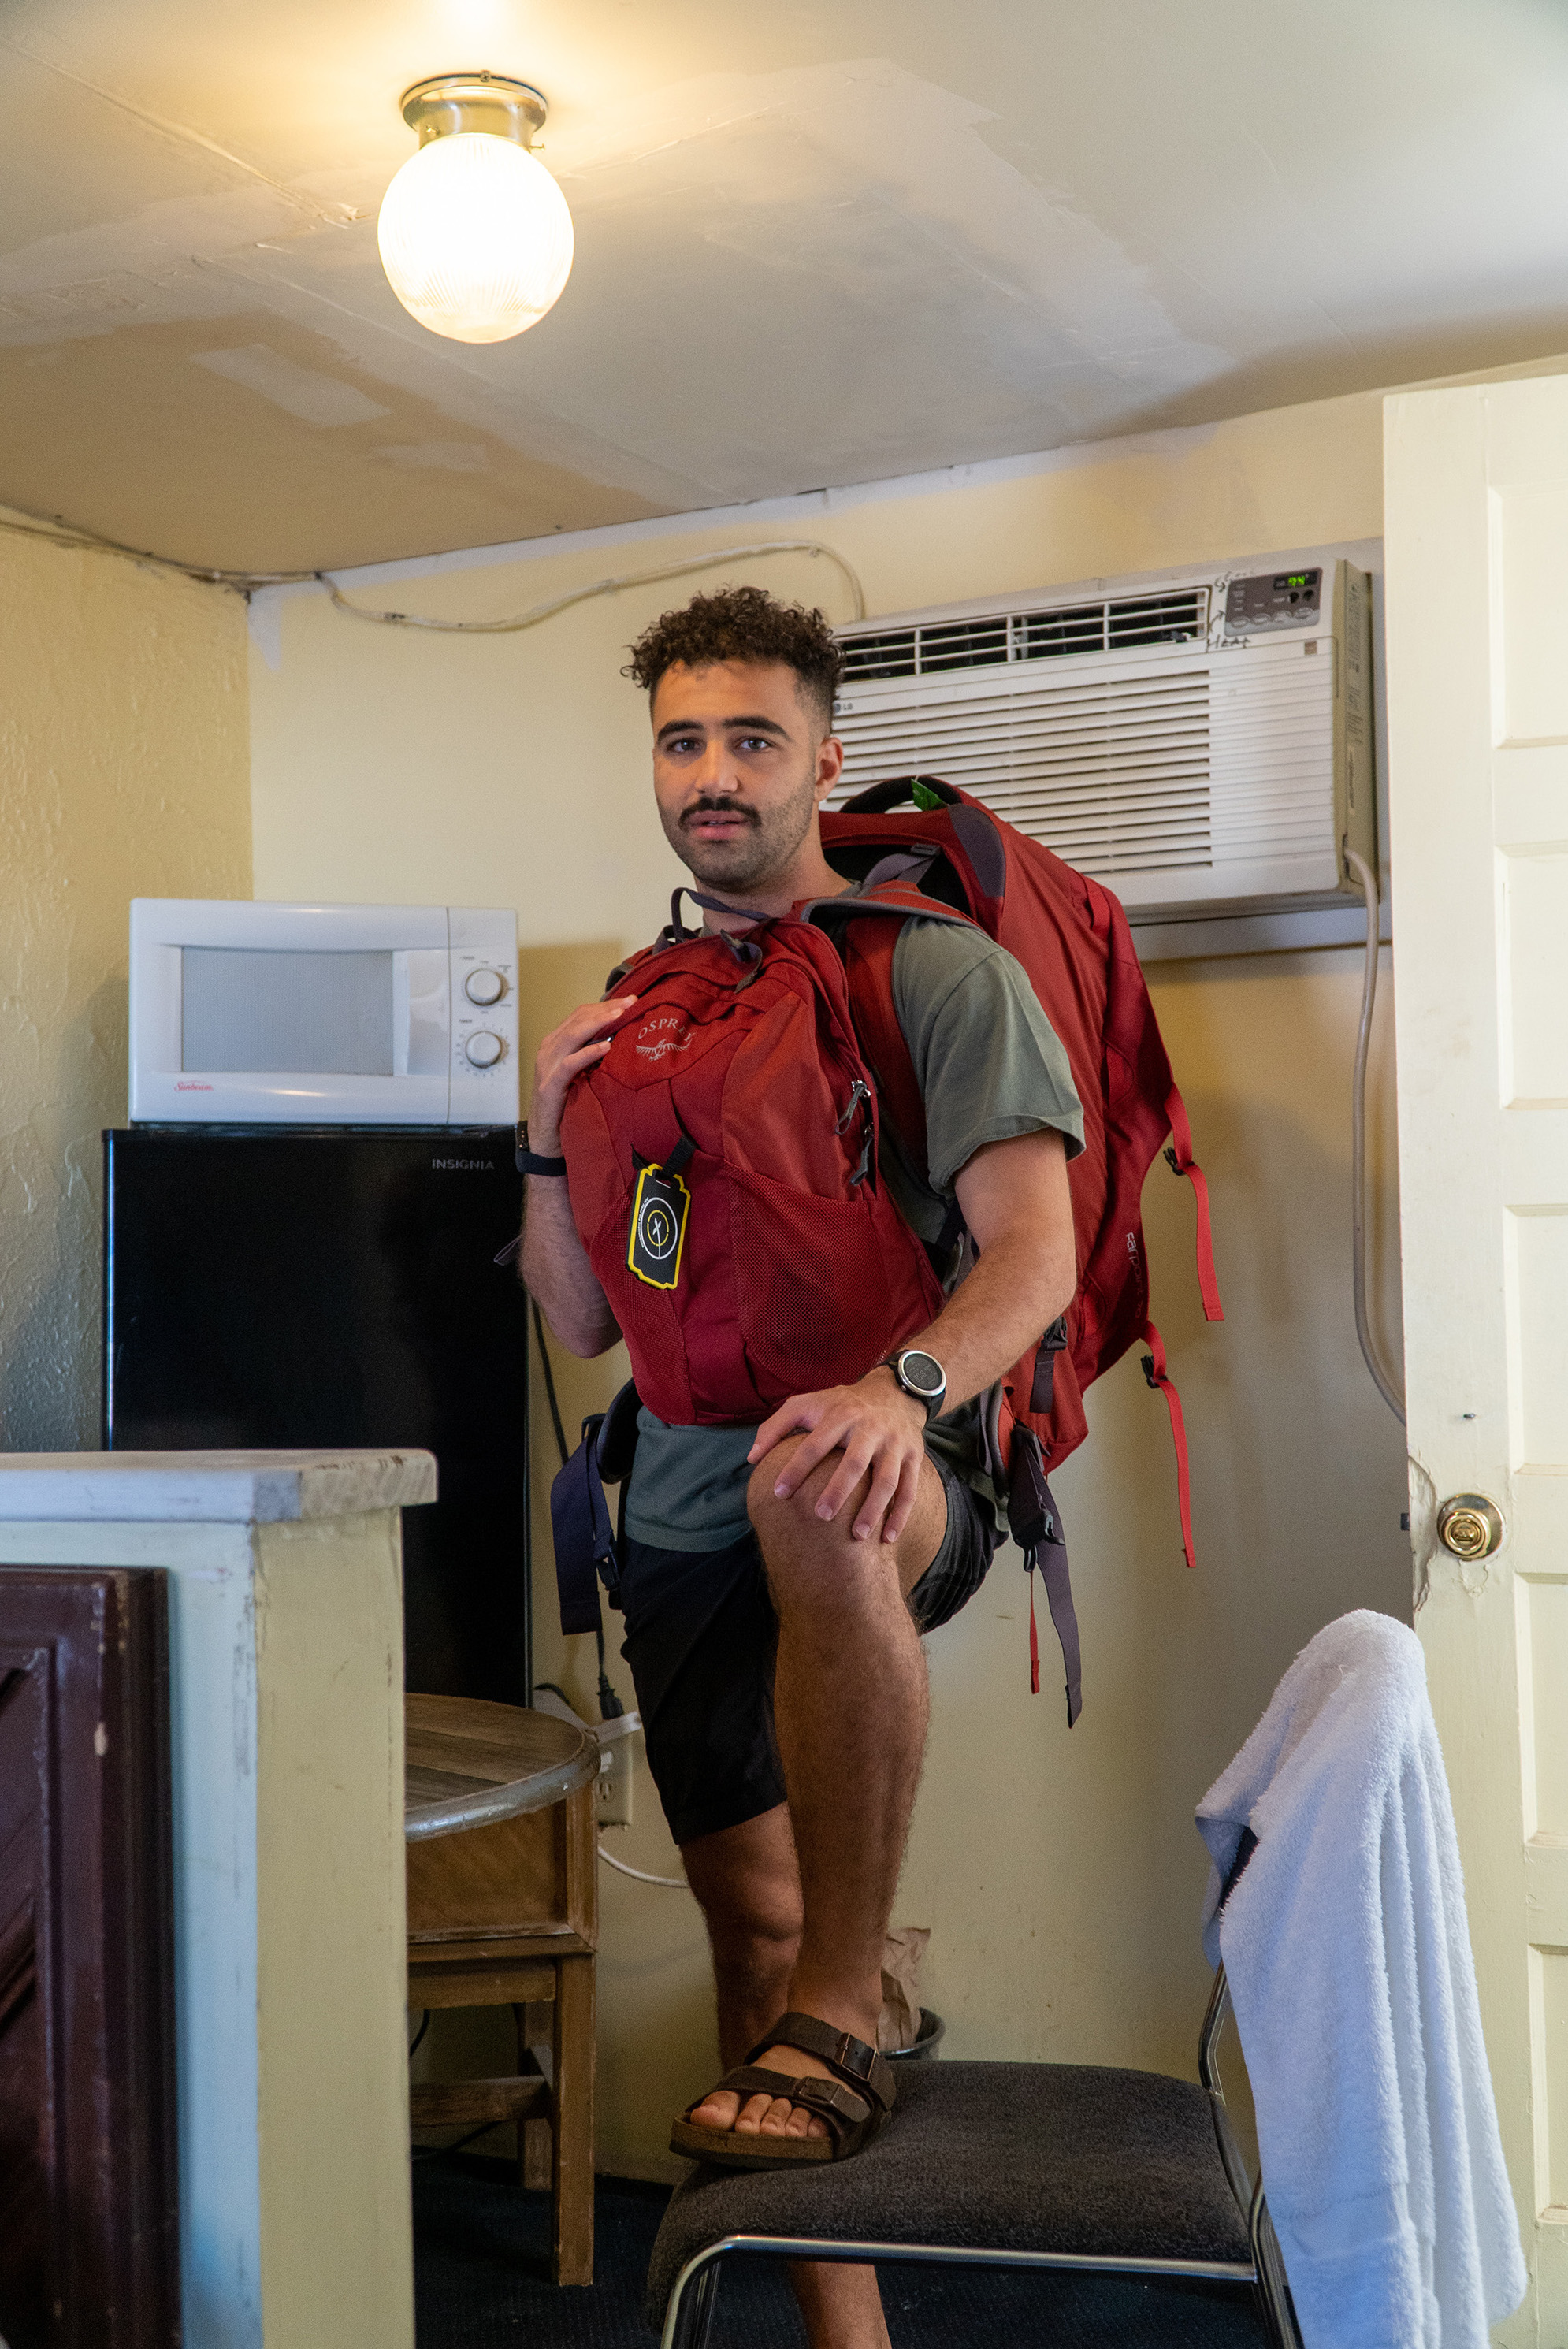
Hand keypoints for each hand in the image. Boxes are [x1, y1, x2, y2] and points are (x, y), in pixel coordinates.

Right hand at [529, 996, 636, 1152]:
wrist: (546, 1136)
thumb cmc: (566, 1104)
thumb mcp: (582, 1073)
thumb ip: (593, 1055)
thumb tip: (621, 1039)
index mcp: (556, 1043)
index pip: (581, 1015)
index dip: (606, 1005)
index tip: (630, 1001)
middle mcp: (549, 1049)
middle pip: (579, 1020)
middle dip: (607, 1009)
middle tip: (632, 1002)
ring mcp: (547, 1066)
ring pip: (572, 1035)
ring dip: (599, 1023)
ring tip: (621, 1015)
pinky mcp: (550, 1085)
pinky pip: (569, 1064)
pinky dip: (587, 1053)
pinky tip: (605, 1047)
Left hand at [748, 1367, 927, 1545]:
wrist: (893, 1393)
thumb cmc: (840, 1405)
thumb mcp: (806, 1404)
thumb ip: (775, 1427)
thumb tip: (751, 1459)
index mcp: (840, 1415)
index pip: (814, 1444)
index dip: (796, 1468)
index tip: (778, 1494)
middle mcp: (870, 1428)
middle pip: (854, 1462)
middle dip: (838, 1490)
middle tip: (820, 1516)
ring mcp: (895, 1443)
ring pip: (886, 1479)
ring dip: (874, 1509)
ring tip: (857, 1536)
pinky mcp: (913, 1456)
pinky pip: (909, 1489)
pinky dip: (900, 1515)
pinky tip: (887, 1538)